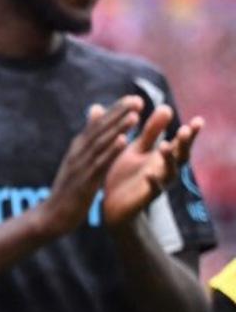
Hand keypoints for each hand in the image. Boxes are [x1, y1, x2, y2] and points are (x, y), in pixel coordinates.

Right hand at [34, 97, 141, 238]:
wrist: (52, 215)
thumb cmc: (67, 189)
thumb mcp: (75, 163)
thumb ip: (86, 140)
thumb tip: (94, 115)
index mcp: (78, 148)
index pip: (98, 125)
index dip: (115, 111)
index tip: (133, 99)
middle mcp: (78, 152)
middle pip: (100, 130)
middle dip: (119, 114)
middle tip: (137, 100)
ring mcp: (81, 166)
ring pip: (102, 143)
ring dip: (118, 128)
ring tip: (135, 116)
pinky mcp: (85, 181)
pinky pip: (100, 163)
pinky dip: (111, 150)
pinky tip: (123, 141)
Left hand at [104, 106, 202, 226]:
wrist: (112, 204)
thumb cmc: (127, 174)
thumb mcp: (139, 149)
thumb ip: (151, 132)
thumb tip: (166, 107)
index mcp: (162, 157)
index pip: (180, 143)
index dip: (191, 133)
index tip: (199, 120)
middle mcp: (164, 170)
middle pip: (181, 156)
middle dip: (184, 144)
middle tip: (185, 130)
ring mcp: (157, 183)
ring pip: (169, 172)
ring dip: (168, 159)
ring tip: (164, 145)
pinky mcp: (145, 196)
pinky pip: (152, 190)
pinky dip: (152, 182)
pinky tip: (149, 174)